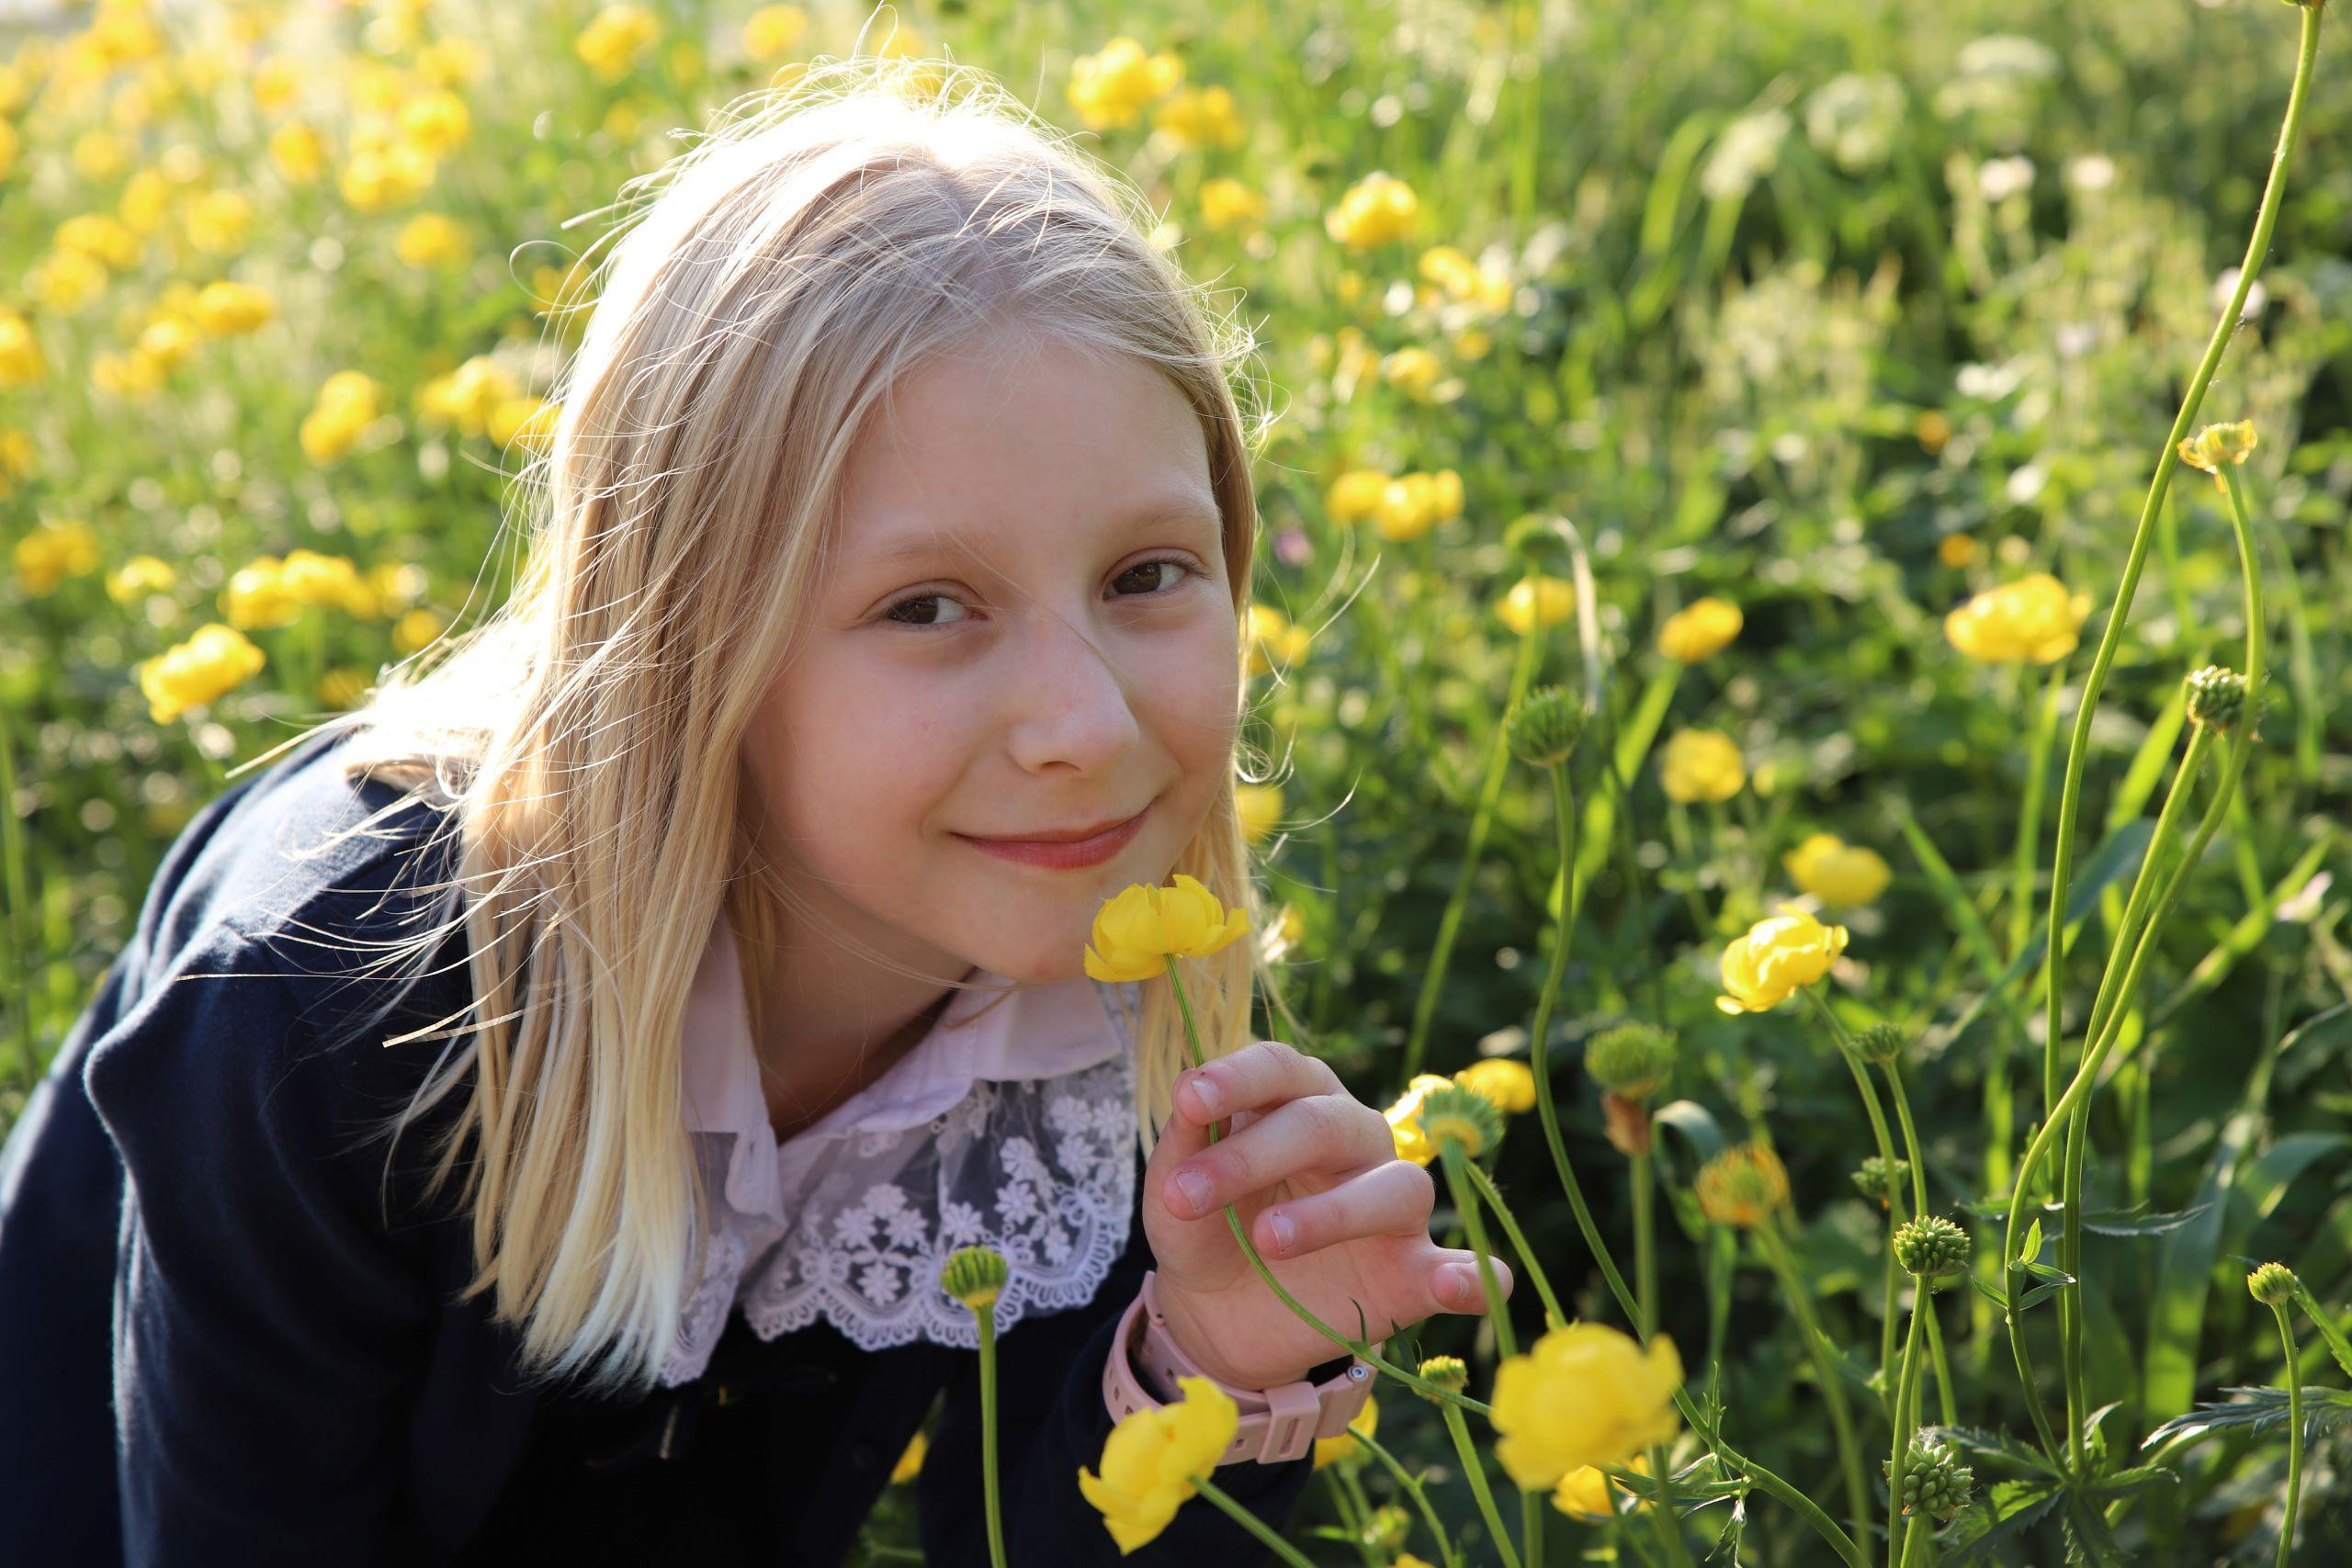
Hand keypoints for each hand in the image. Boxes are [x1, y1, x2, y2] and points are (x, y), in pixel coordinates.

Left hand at [1142, 1040, 1512, 1391]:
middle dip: (1255, 1155)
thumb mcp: (1174, 1190)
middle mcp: (1355, 1140)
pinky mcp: (1413, 1274)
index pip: (1281, 1068)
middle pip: (1327, 1123)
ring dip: (1335, 1212)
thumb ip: (1184, 1145)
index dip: (1239, 1077)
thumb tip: (1187, 1092)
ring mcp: (1392, 1208)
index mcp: (1296, 1101)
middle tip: (1189, 1196)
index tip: (1190, 1099)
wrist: (1217, 1315)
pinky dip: (1472, 1276)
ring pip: (1396, 1187)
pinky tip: (1457, 1285)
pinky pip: (1464, 1269)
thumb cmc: (1204, 1229)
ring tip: (1268, 1240)